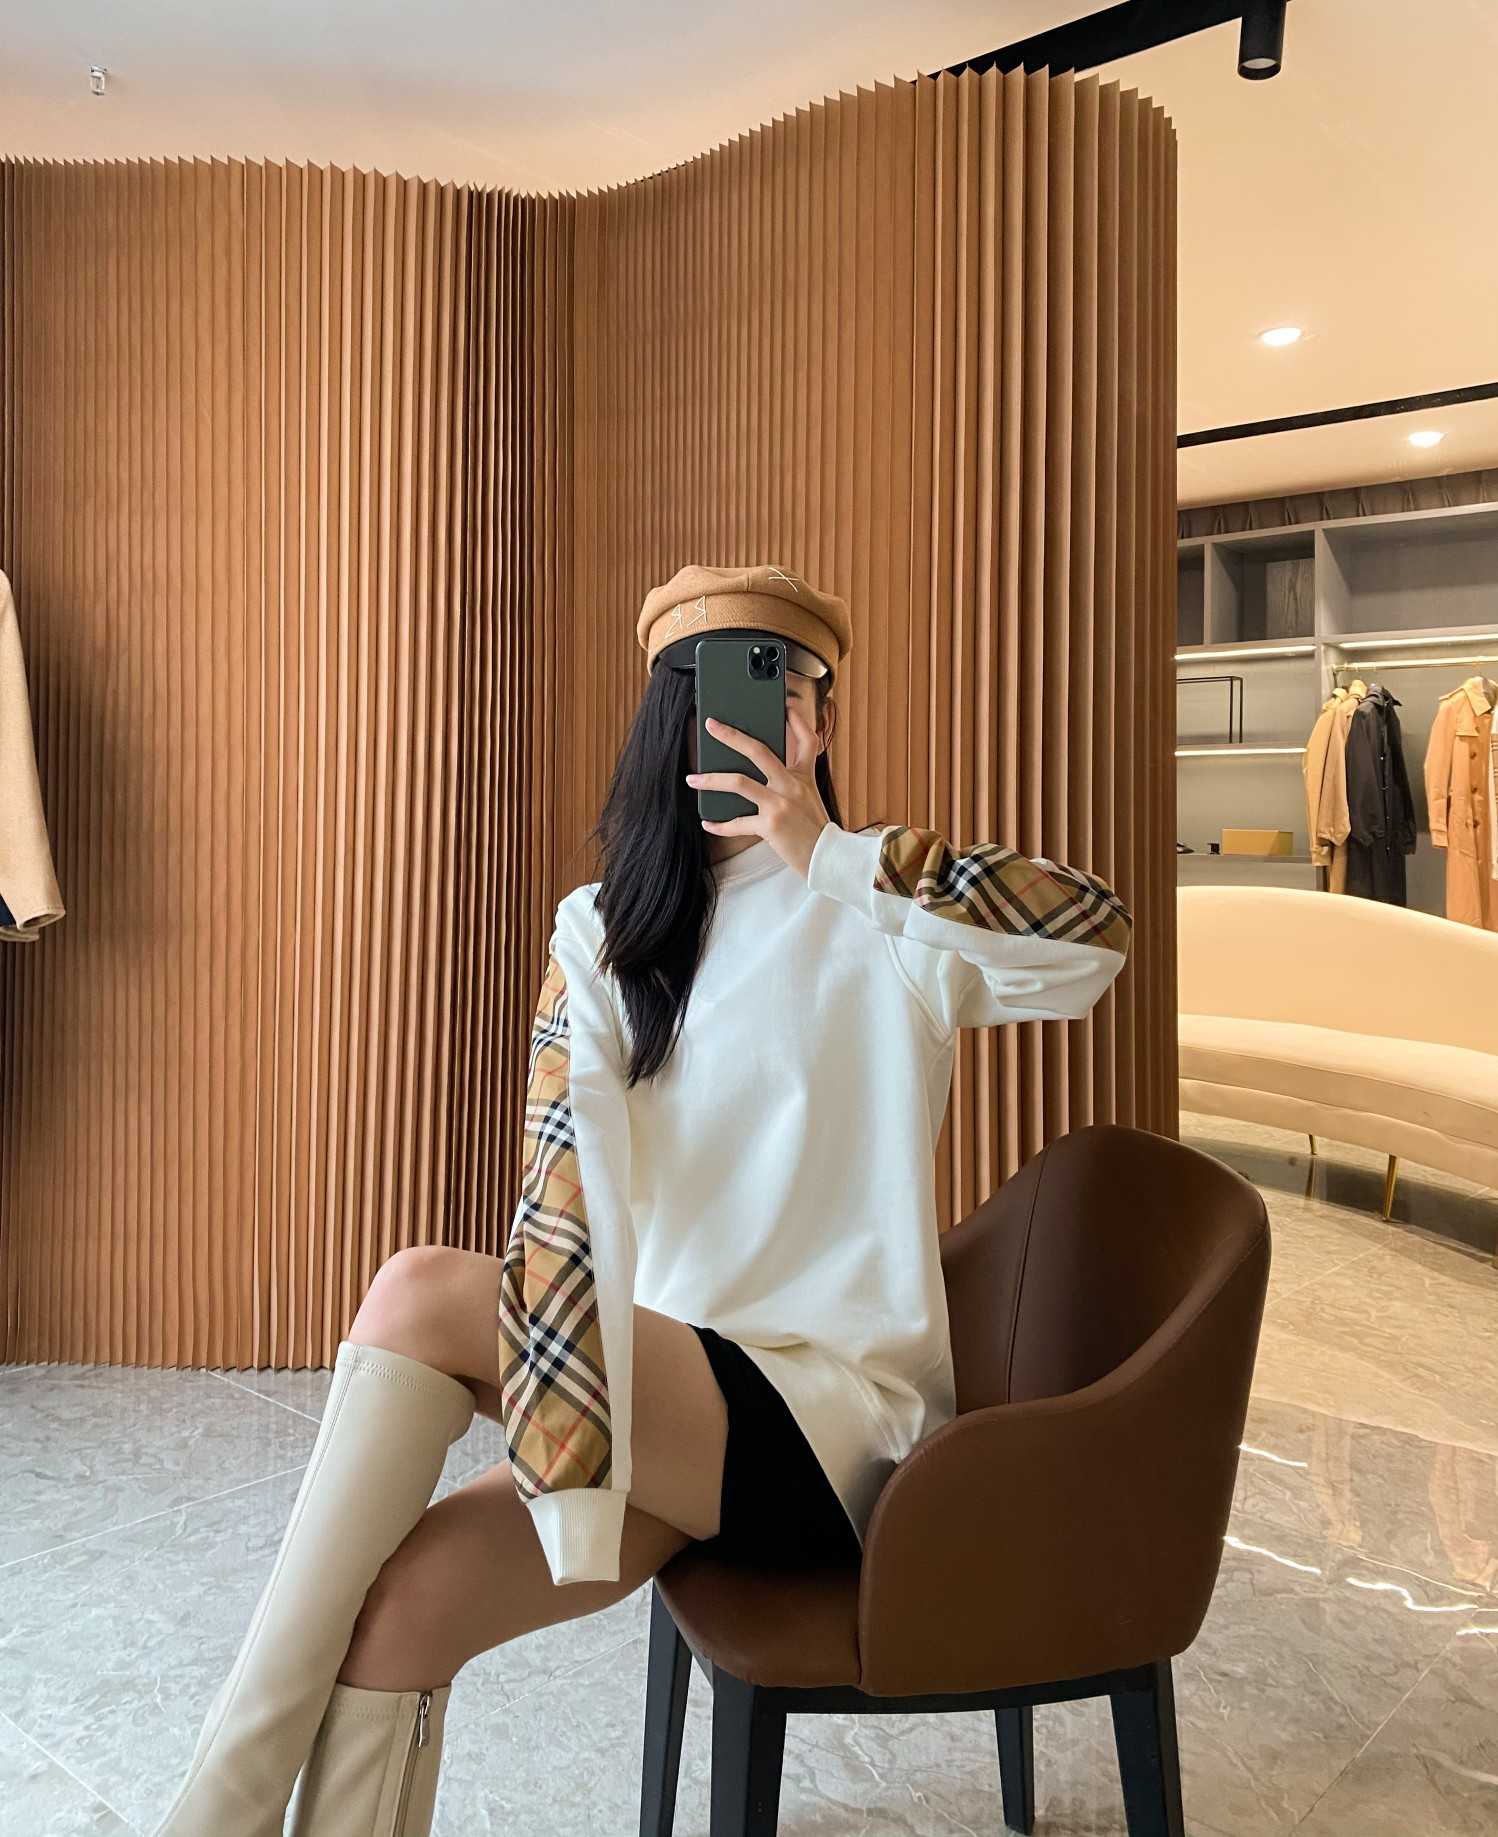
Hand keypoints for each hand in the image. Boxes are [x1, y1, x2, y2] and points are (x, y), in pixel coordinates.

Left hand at [684, 716, 830, 880]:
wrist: (829, 858)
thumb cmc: (815, 830)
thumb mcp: (810, 799)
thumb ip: (790, 784)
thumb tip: (759, 777)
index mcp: (803, 777)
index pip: (807, 740)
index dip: (797, 720)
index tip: (785, 705)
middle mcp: (791, 785)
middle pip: (758, 751)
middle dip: (731, 735)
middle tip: (711, 725)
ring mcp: (780, 804)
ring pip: (739, 782)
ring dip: (711, 779)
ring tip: (692, 779)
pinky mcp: (770, 825)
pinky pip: (737, 823)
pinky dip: (720, 824)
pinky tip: (708, 821)